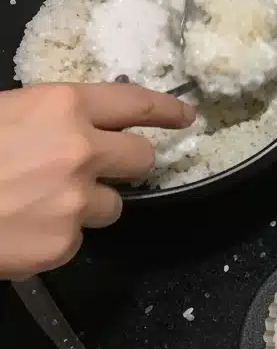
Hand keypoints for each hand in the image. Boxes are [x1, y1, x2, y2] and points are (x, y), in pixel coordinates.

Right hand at [0, 83, 195, 278]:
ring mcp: (76, 201)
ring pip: (112, 206)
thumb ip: (50, 118)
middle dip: (128, 166)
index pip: (136, 104)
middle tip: (103, 171)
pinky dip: (56, 237)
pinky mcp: (63, 245)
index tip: (186, 116)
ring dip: (87, 205)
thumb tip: (82, 125)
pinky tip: (20, 230)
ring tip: (37, 203)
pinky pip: (76, 239)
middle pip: (141, 160)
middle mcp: (82, 150)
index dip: (166, 110)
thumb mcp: (3, 114)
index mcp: (63, 107)